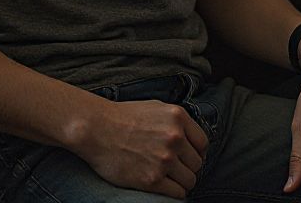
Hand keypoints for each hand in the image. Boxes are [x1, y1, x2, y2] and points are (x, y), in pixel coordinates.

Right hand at [73, 98, 208, 198]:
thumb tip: (190, 138)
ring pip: (190, 180)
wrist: (97, 129)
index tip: (187, 157)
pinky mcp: (152, 180)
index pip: (203, 143)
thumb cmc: (124, 117)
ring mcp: (164, 159)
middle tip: (175, 169)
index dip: (196, 152)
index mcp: (178, 117)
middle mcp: (175, 138)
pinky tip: (164, 187)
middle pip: (197, 163)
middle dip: (188, 167)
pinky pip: (177, 193)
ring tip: (169, 179)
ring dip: (182, 182)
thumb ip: (176, 121)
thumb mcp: (157, 108)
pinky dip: (173, 192)